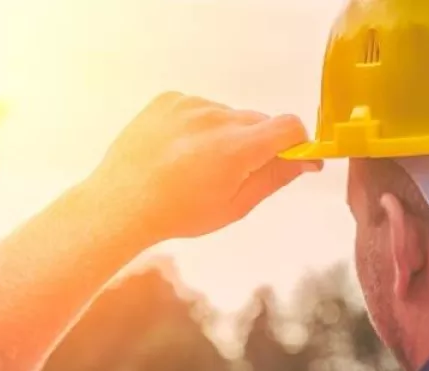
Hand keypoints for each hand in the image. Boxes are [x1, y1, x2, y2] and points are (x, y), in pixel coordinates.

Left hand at [81, 92, 320, 245]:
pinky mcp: (169, 99)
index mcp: (237, 147)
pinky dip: (196, 125)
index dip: (295, 142)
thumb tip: (308, 160)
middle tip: (230, 173)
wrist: (121, 203)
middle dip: (255, 143)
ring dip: (223, 134)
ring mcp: (190, 104)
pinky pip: (198, 107)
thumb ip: (274, 178)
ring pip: (226, 115)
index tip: (288, 158)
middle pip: (257, 121)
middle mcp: (216, 117)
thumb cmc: (179, 214)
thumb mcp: (234, 206)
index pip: (289, 126)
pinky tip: (176, 151)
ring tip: (194, 164)